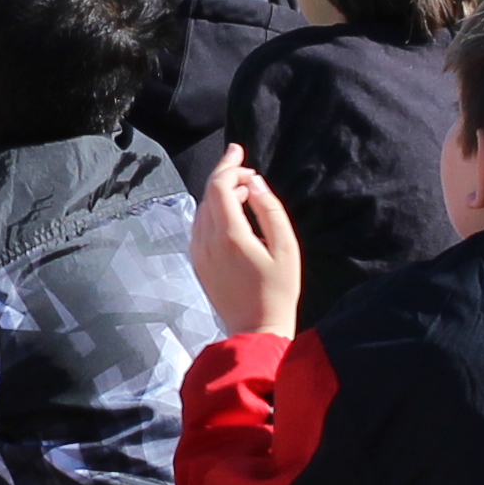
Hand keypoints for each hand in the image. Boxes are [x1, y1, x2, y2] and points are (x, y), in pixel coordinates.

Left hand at [187, 146, 305, 340]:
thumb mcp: (286, 248)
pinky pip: (201, 226)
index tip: (242, 154)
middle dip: (225, 175)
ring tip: (245, 190)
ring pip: (203, 209)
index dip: (229, 166)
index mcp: (228, 235)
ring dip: (220, 194)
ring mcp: (198, 253)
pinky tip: (233, 212)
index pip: (218, 186)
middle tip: (245, 165)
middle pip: (208, 194)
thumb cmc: (278, 290)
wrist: (255, 330)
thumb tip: (255, 183)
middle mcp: (206, 241)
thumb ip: (270, 210)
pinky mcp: (197, 263)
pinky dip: (214, 211)